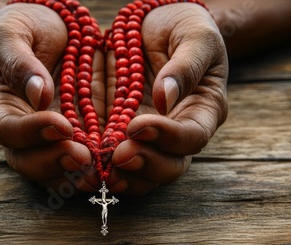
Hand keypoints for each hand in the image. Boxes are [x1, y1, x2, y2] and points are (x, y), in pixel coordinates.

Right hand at [0, 4, 105, 191]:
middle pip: (25, 160)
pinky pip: (72, 162)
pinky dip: (88, 169)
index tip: (62, 125)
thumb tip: (39, 95)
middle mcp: (16, 128)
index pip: (7, 129)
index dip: (32, 132)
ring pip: (49, 170)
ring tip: (97, 174)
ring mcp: (41, 137)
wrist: (42, 27)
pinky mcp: (67, 137)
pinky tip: (108, 170)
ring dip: (72, 175)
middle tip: (83, 159)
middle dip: (54, 162)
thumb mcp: (11, 32)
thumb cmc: (21, 27)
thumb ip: (20, 62)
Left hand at [106, 3, 227, 194]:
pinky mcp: (123, 134)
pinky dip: (104, 168)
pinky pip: (119, 162)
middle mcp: (180, 131)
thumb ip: (185, 67)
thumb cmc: (184, 27)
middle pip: (171, 165)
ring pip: (145, 172)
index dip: (168, 137)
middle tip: (119, 155)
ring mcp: (152, 138)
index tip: (139, 125)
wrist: (157, 23)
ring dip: (123, 176)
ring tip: (101, 170)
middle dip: (145, 164)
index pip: (192, 136)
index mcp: (204, 110)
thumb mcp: (195, 37)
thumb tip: (165, 99)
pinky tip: (86, 168)